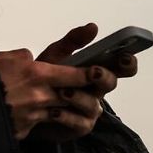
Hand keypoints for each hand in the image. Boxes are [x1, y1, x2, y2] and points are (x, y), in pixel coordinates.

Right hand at [0, 48, 107, 141]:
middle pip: (70, 96)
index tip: (101, 73)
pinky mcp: (24, 130)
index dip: (89, 75)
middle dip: (81, 95)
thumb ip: (23, 57)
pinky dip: (40, 120)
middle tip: (89, 92)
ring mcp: (33, 116)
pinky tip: (35, 117)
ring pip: (58, 112)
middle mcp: (39, 96)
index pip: (73, 75)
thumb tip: (31, 58)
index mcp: (36, 74)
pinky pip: (38, 124)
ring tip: (62, 106)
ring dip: (62, 109)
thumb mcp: (4, 58)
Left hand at [28, 22, 138, 142]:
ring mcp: (90, 109)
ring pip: (93, 104)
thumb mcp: (56, 55)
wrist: (25, 102)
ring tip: (63, 92)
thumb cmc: (45, 76)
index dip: (127, 63)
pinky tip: (55, 111)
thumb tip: (93, 26)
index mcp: (96, 70)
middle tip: (92, 71)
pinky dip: (67, 116)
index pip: (121, 66)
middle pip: (111, 83)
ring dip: (79, 97)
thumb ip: (73, 41)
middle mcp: (97, 90)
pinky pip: (79, 122)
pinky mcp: (80, 126)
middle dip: (103, 76)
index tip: (125, 57)